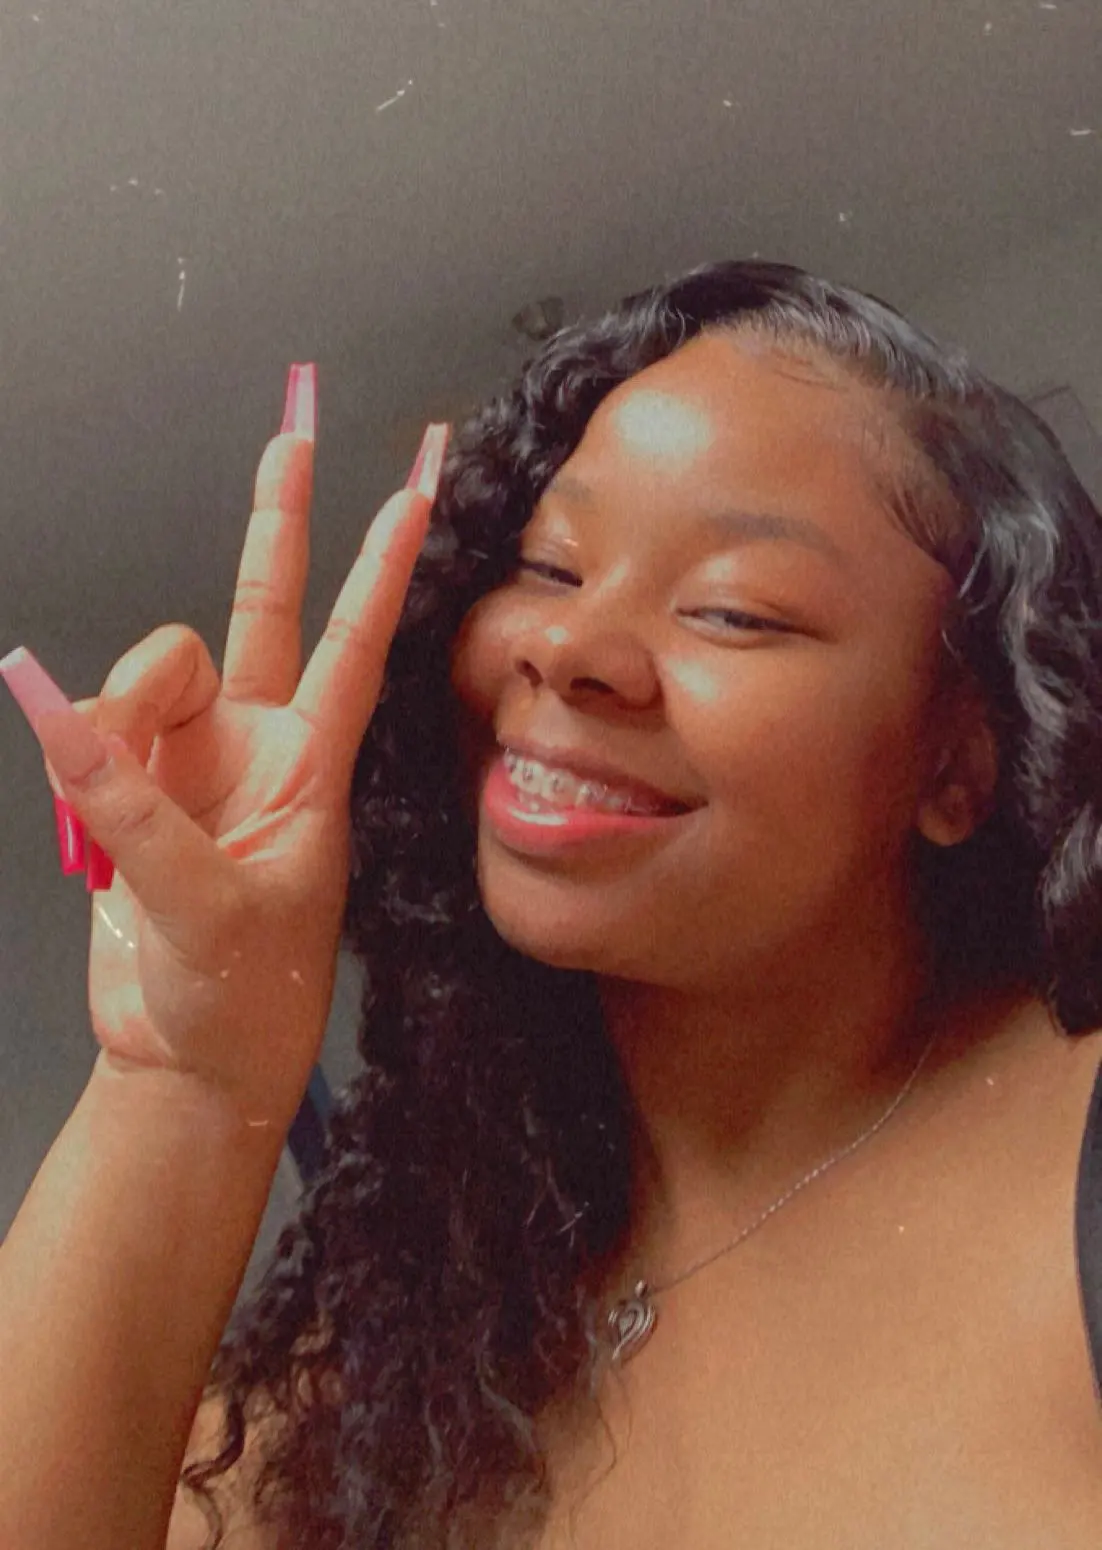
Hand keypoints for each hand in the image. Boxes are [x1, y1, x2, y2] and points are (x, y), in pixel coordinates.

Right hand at [7, 411, 447, 1133]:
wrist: (190, 1057)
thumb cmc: (245, 997)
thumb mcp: (208, 911)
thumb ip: (134, 811)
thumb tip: (64, 717)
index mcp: (311, 766)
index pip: (357, 644)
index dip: (384, 565)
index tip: (420, 491)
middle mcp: (255, 745)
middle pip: (260, 610)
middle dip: (276, 522)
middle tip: (293, 434)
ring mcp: (189, 761)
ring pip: (148, 672)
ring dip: (118, 712)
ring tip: (113, 814)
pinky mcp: (129, 786)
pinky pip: (90, 727)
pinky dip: (75, 750)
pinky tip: (81, 805)